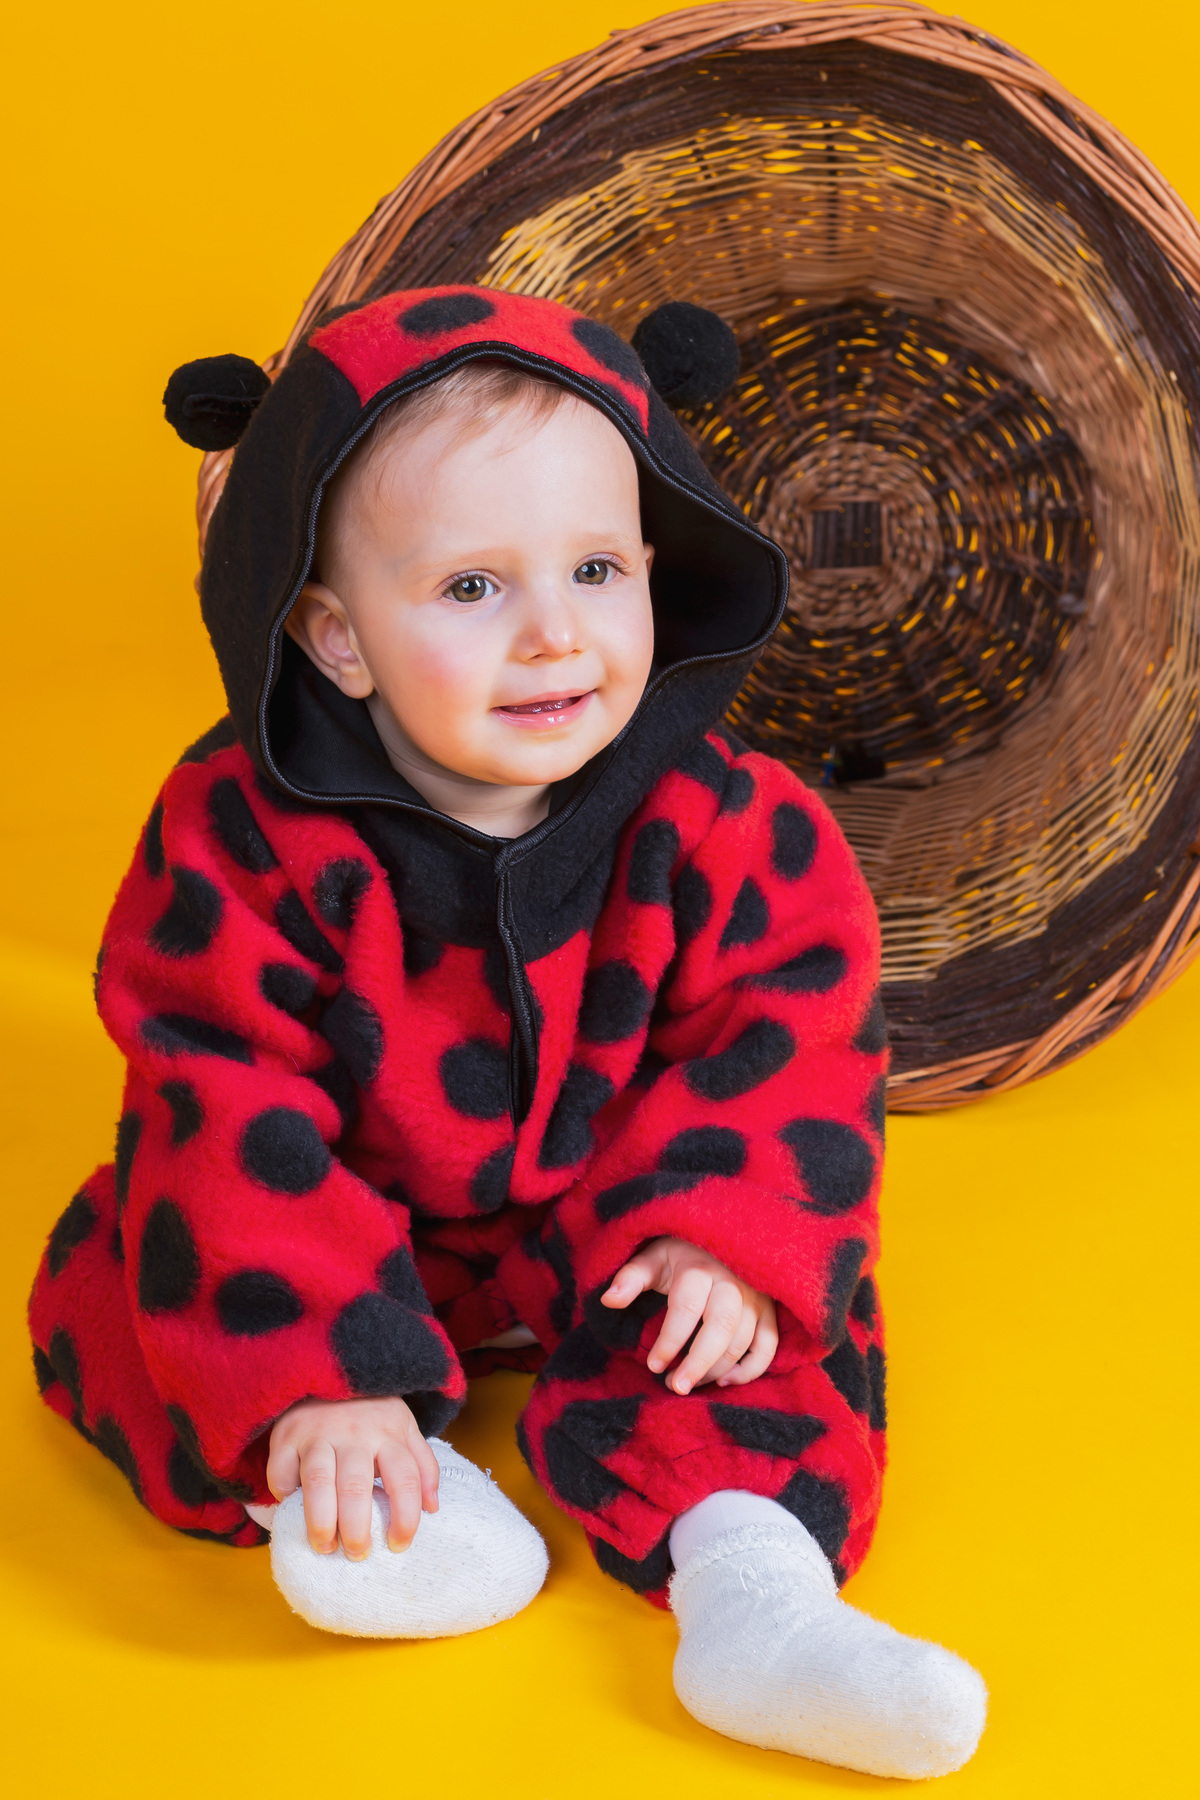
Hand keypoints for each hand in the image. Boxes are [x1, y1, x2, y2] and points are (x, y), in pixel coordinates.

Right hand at [267, 1395, 438, 1558]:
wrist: (329, 1369)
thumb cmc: (370, 1412)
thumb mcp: (403, 1427)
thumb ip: (422, 1465)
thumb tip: (433, 1508)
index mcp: (389, 1432)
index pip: (405, 1479)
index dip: (405, 1518)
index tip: (399, 1546)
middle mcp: (354, 1433)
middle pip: (357, 1487)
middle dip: (357, 1529)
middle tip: (358, 1554)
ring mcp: (318, 1433)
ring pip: (318, 1482)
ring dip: (321, 1522)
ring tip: (325, 1546)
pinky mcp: (287, 1436)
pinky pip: (282, 1474)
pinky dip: (285, 1496)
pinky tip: (292, 1510)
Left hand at [600, 1237, 777, 1393]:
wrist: (722, 1236)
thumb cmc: (681, 1254)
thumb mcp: (653, 1258)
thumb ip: (631, 1278)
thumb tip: (608, 1300)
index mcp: (699, 1268)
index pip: (686, 1309)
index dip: (669, 1342)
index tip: (653, 1366)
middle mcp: (732, 1282)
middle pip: (720, 1329)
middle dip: (698, 1363)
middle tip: (676, 1387)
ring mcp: (755, 1297)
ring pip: (743, 1340)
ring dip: (717, 1369)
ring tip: (689, 1383)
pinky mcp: (769, 1310)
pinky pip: (768, 1346)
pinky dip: (751, 1368)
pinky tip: (725, 1380)